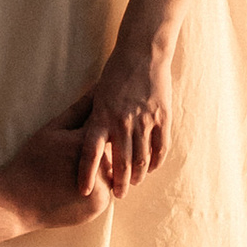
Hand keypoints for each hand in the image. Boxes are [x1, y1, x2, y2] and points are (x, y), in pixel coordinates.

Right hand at [4, 102, 116, 234]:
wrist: (17, 202)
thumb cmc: (32, 161)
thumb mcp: (52, 131)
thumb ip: (78, 110)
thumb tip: (97, 88)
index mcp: (88, 142)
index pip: (109, 126)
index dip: (103, 127)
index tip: (92, 132)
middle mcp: (100, 164)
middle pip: (112, 152)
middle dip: (103, 152)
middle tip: (74, 160)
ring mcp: (102, 187)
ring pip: (112, 173)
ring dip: (103, 171)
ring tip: (73, 175)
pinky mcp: (100, 206)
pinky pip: (106, 192)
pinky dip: (98, 189)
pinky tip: (75, 188)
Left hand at [79, 38, 170, 195]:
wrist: (141, 52)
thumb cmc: (115, 75)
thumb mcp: (98, 98)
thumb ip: (97, 122)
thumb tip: (93, 148)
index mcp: (102, 116)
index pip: (90, 152)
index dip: (87, 173)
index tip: (84, 191)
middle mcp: (122, 121)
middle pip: (121, 162)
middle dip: (119, 183)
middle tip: (118, 194)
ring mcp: (144, 120)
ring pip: (142, 159)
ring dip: (139, 175)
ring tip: (134, 183)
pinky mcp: (162, 117)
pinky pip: (161, 147)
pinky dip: (156, 161)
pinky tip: (152, 168)